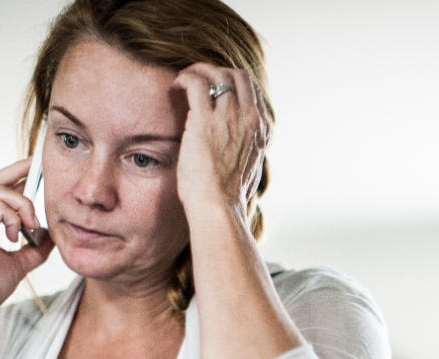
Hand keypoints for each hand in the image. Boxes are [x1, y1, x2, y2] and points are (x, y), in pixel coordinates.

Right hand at [0, 158, 53, 320]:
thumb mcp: (17, 263)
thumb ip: (34, 248)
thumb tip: (54, 236)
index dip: (13, 175)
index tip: (36, 170)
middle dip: (18, 171)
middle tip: (41, 168)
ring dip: (22, 205)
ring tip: (32, 226)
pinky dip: (13, 218)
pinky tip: (17, 236)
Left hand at [172, 64, 270, 222]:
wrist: (219, 207)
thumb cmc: (229, 197)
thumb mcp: (251, 169)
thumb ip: (248, 151)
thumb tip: (240, 149)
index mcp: (262, 130)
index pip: (252, 91)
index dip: (232, 83)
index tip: (215, 89)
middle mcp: (250, 118)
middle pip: (238, 75)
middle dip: (217, 71)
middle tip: (198, 78)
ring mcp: (229, 117)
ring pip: (217, 74)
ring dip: (198, 70)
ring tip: (184, 80)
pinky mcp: (205, 119)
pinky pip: (196, 83)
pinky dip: (185, 78)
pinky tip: (175, 86)